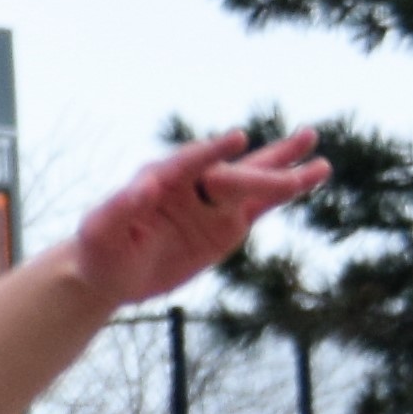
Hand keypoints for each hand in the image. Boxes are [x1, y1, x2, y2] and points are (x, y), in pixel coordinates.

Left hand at [65, 131, 331, 309]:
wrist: (109, 274)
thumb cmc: (98, 248)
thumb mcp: (99, 231)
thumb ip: (118, 207)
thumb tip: (144, 186)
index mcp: (160, 178)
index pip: (189, 162)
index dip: (212, 151)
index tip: (237, 139)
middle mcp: (192, 184)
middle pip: (230, 174)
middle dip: (259, 172)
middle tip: (289, 171)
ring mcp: (212, 203)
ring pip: (254, 181)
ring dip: (285, 165)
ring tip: (314, 144)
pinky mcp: (226, 224)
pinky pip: (261, 205)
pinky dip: (286, 191)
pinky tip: (313, 171)